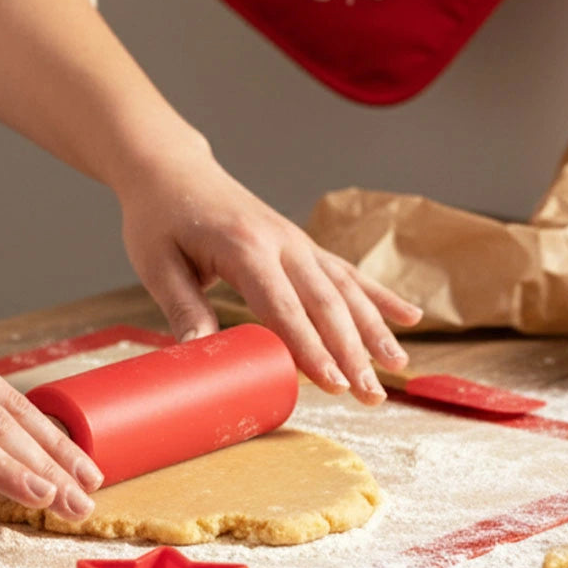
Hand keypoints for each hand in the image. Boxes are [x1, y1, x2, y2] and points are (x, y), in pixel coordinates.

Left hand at [117, 132, 422, 404]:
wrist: (173, 170)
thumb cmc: (159, 218)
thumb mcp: (157, 264)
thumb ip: (184, 309)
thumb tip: (202, 359)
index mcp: (245, 247)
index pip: (284, 306)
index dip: (310, 348)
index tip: (333, 384)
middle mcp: (282, 242)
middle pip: (326, 302)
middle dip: (352, 352)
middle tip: (371, 397)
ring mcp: (297, 241)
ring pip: (346, 289)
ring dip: (374, 330)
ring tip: (399, 368)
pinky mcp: (302, 245)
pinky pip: (347, 272)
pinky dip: (379, 296)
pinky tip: (410, 317)